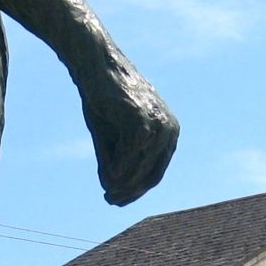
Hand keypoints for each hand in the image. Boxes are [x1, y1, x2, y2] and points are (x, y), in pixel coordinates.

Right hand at [83, 61, 179, 205]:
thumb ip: (115, 159)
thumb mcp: (111, 135)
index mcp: (168, 132)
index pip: (156, 171)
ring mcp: (158, 122)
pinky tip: (109, 179)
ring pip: (143, 166)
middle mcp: (169, 128)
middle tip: (110, 201)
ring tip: (108, 192)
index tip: (117, 200)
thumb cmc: (104, 98)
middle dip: (131, 192)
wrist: (96, 65)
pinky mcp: (142, 117)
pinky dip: (121, 168)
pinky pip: (132, 152)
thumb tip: (112, 188)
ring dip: (124, 184)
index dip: (136, 190)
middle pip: (152, 173)